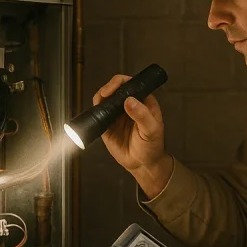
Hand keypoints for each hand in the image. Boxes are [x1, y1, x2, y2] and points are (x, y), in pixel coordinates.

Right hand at [93, 74, 172, 196]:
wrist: (142, 164)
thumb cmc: (152, 147)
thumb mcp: (151, 130)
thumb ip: (142, 115)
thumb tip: (130, 100)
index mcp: (143, 101)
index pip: (131, 84)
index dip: (121, 82)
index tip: (114, 88)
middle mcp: (129, 105)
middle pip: (116, 88)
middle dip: (108, 88)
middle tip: (104, 96)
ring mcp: (117, 114)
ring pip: (105, 99)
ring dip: (100, 98)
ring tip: (99, 104)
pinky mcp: (107, 124)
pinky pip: (99, 113)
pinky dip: (95, 110)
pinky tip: (96, 113)